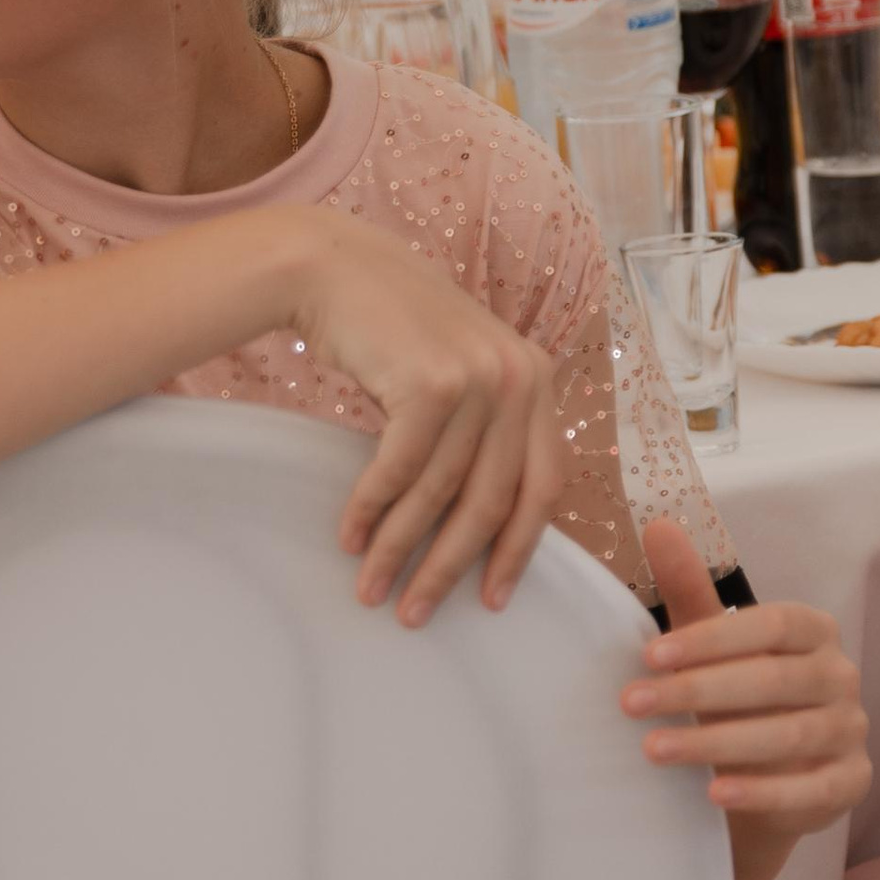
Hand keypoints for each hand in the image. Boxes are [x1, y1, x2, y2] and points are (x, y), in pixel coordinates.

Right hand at [287, 208, 566, 625]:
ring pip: (441, 493)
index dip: (518, 551)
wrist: (334, 267)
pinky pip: (399, 470)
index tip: (491, 601)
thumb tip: (486, 525)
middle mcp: (520, 378)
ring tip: (371, 588)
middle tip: (416, 613)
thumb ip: (487, 428)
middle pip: (493, 502)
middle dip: (452, 567)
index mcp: (538, 379)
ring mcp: (478, 378)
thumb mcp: (461, 370)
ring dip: (399, 549)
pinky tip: (349, 538)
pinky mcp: (430, 383)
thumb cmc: (392, 328)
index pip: (544, 487)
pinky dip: (370, 511)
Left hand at [623, 523, 868, 879]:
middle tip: (632, 704)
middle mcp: (841, 676)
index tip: (648, 655)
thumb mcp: (709, 645)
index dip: (712, 639)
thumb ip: (689, 589)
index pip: (771, 624)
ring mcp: (851, 732)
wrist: (766, 781)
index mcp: (813, 631)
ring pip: (789, 735)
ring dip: (716, 743)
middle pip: (775, 679)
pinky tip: (714, 795)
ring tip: (653, 749)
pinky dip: (763, 793)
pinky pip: (811, 790)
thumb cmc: (734, 699)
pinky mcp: (851, 783)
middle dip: (697, 691)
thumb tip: (656, 523)